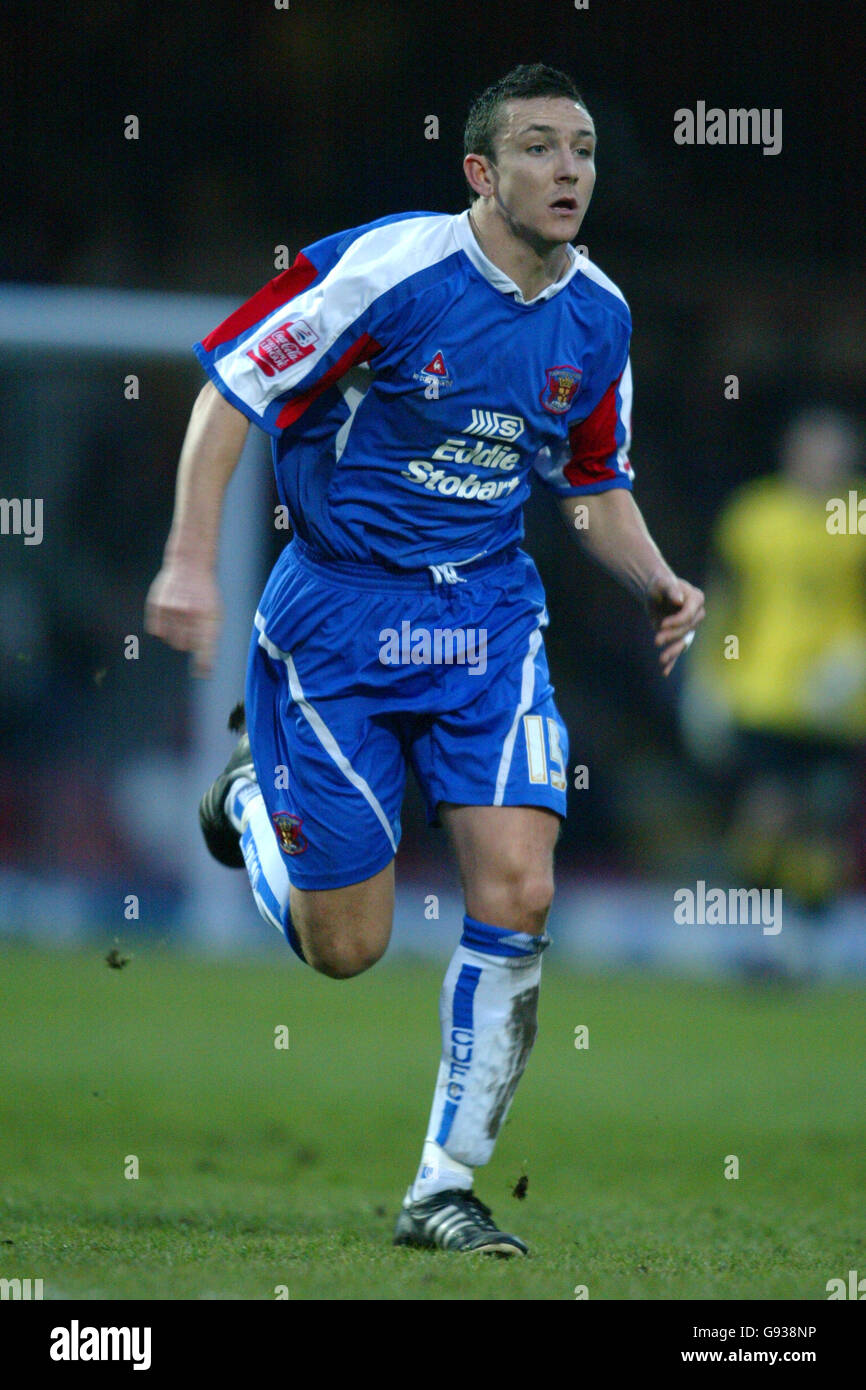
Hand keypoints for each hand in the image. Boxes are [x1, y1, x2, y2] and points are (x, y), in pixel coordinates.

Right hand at [144, 561, 222, 676]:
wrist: (190, 564)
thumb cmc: (204, 593)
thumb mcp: (215, 612)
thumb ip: (209, 637)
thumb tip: (204, 667)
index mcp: (208, 616)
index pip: (205, 646)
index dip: (203, 663)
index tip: (202, 674)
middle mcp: (190, 613)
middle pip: (183, 646)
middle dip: (187, 642)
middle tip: (190, 628)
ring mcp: (172, 609)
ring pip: (170, 640)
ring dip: (175, 635)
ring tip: (181, 620)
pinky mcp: (157, 605)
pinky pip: (156, 631)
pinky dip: (162, 628)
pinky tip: (170, 615)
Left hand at [645, 570, 705, 677]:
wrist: (655, 592)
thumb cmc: (659, 584)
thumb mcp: (662, 583)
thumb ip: (670, 589)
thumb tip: (678, 599)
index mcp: (696, 599)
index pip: (689, 615)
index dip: (677, 622)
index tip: (661, 624)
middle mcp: (697, 614)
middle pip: (686, 629)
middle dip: (671, 636)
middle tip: (656, 640)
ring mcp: (690, 626)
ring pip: (683, 641)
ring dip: (673, 652)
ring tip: (662, 661)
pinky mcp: (680, 635)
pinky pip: (677, 648)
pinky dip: (671, 660)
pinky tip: (665, 672)